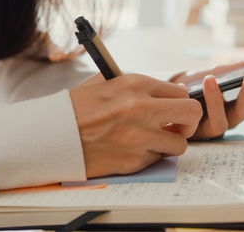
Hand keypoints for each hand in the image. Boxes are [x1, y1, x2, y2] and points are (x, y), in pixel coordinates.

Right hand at [69, 73, 201, 177]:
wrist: (51, 136)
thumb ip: (137, 87)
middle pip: (192, 113)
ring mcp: (140, 136)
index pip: (180, 92)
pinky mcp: (133, 160)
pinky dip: (149, 157)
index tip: (173, 110)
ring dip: (169, 144)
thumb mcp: (106, 83)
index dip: (179, 103)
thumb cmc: (77, 109)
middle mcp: (142, 108)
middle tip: (177, 127)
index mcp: (136, 84)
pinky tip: (131, 151)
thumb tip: (166, 92)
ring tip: (151, 142)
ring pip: (180, 144)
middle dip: (189, 122)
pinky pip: (157, 159)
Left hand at [170, 52, 243, 139]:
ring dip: (216, 100)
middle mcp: (225, 118)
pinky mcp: (188, 134)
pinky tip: (182, 87)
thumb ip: (238, 66)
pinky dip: (186, 102)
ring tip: (210, 79)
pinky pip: (191, 123)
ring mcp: (207, 128)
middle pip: (243, 112)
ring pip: (219, 123)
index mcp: (235, 104)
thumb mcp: (214, 71)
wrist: (162, 96)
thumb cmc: (192, 83)